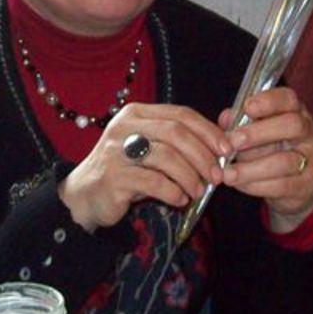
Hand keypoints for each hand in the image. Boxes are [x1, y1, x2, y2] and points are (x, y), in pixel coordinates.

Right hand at [58, 102, 230, 230]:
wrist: (85, 196)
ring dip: (190, 176)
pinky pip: (153, 182)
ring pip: (166, 157)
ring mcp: (116, 151)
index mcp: (137, 113)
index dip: (208, 131)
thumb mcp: (149, 149)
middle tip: (217, 175)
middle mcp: (125, 127)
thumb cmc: (126, 171)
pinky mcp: (113, 176)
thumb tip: (223, 139)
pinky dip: (173, 191)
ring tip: (198, 191)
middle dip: (203, 155)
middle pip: (175, 133)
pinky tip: (179, 199)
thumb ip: (177, 141)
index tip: (226, 150)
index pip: (181, 114)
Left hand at [218, 86, 312, 231]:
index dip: (268, 101)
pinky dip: (256, 185)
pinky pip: (282, 185)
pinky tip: (239, 184)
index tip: (247, 107)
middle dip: (259, 133)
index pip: (288, 98)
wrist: (286, 184)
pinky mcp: (306, 184)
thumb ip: (239, 122)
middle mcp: (308, 132)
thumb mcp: (252, 131)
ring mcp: (311, 159)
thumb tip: (227, 118)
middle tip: (233, 142)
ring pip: (285, 161)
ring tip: (228, 173)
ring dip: (252, 167)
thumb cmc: (265, 149)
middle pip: (292, 125)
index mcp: (294, 112)